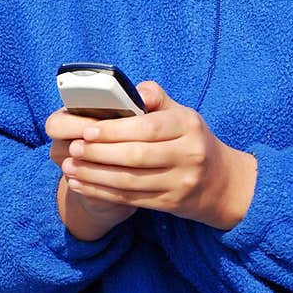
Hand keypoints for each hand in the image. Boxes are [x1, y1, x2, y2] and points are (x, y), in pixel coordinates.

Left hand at [48, 80, 257, 229]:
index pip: (147, 128)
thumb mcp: (182, 113)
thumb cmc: (191, 139)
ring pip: (130, 181)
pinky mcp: (171, 203)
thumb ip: (155, 98)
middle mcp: (188, 154)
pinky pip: (131, 199)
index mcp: (188, 126)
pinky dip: (102, 193)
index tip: (88, 131)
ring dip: (95, 176)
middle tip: (74, 149)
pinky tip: (81, 185)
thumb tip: (129, 89)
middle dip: (100, 154)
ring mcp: (181, 182)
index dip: (115, 131)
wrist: (221, 181)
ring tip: (70, 167)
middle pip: (136, 157)